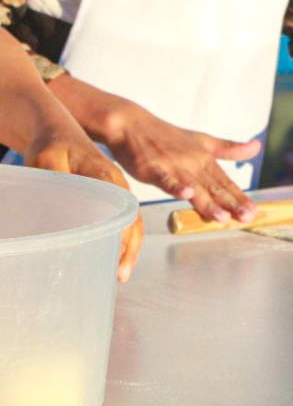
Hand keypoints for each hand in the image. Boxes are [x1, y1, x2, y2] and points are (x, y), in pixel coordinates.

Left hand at [24, 127, 143, 282]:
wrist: (57, 130)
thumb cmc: (52, 143)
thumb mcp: (47, 157)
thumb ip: (56, 177)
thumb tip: (63, 204)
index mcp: (106, 175)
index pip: (122, 209)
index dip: (122, 234)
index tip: (116, 256)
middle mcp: (117, 185)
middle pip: (133, 219)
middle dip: (130, 248)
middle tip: (120, 275)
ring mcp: (115, 190)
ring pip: (132, 222)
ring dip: (130, 248)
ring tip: (121, 274)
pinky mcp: (108, 196)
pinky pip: (123, 220)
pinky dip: (123, 240)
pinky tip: (115, 257)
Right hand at [49, 74, 259, 224]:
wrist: (133, 124)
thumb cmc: (167, 136)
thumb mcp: (202, 141)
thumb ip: (228, 148)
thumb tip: (257, 146)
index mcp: (205, 159)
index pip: (225, 183)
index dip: (240, 198)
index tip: (254, 212)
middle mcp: (193, 163)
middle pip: (214, 188)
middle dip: (232, 204)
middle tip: (248, 217)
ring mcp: (174, 165)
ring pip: (194, 187)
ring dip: (208, 203)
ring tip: (223, 218)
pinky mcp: (154, 168)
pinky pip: (166, 179)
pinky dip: (176, 186)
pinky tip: (186, 194)